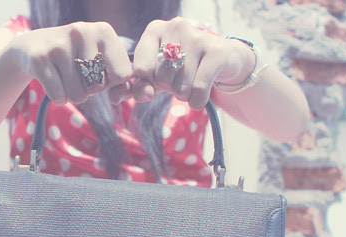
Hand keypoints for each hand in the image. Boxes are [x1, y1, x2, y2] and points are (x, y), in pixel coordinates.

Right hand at [11, 22, 132, 104]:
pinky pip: (60, 97)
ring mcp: (59, 45)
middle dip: (89, 89)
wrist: (33, 47)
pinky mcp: (39, 59)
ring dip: (73, 94)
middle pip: (98, 87)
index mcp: (103, 31)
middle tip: (76, 72)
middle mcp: (81, 32)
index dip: (112, 83)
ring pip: (79, 95)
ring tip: (64, 76)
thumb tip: (120, 96)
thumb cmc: (75, 58)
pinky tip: (52, 80)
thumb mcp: (100, 59)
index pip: (123, 75)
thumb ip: (120, 78)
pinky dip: (58, 97)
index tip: (100, 74)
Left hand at [110, 17, 255, 108]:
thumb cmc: (180, 70)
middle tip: (179, 81)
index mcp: (155, 30)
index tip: (158, 81)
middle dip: (169, 89)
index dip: (148, 84)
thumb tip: (124, 96)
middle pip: (160, 78)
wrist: (221, 61)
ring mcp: (198, 36)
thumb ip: (135, 87)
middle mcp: (175, 26)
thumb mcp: (155, 77)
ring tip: (191, 84)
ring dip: (184, 95)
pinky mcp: (217, 51)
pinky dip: (197, 101)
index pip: (140, 69)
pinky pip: (199, 89)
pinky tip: (199, 96)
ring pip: (180, 86)